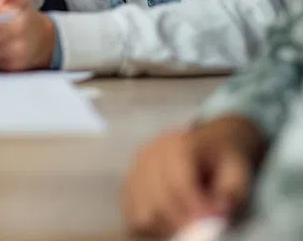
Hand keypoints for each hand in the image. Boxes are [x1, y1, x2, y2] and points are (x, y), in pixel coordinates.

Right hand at [122, 116, 266, 236]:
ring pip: (142, 209)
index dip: (196, 208)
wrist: (211, 142)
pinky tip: (168, 221)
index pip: (178, 182)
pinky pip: (132, 210)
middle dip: (182, 221)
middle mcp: (151, 152)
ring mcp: (137, 166)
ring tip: (186, 223)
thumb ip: (232, 191)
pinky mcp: (132, 180)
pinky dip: (149, 223)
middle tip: (202, 228)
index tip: (213, 220)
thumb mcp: (239, 171)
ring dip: (165, 224)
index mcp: (178, 144)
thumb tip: (218, 212)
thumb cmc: (224, 159)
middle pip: (158, 199)